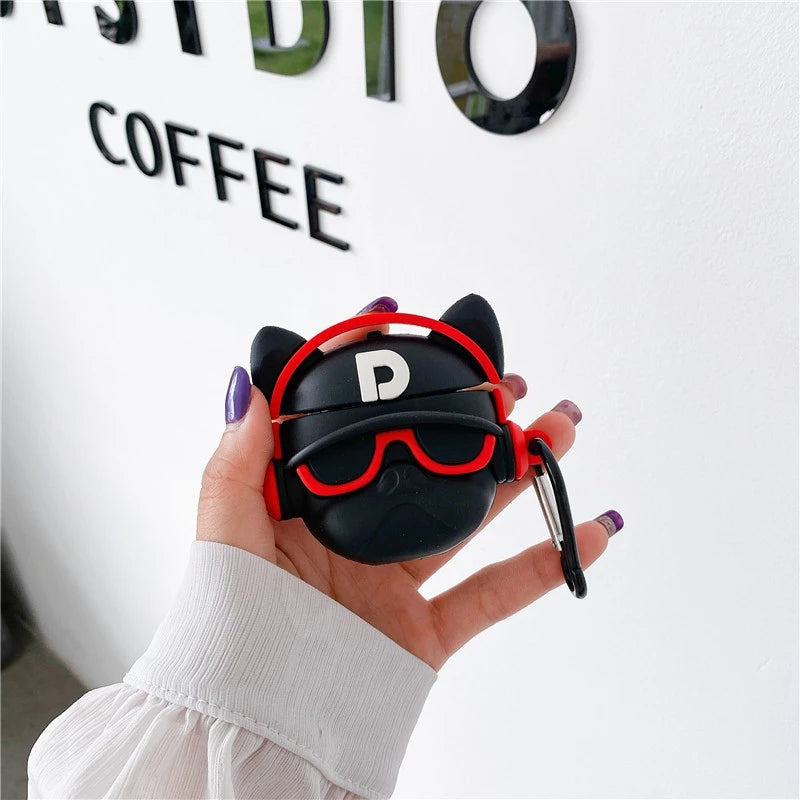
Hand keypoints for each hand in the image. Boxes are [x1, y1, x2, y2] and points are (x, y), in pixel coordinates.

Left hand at [197, 298, 621, 670]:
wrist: (257, 729)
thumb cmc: (229, 632)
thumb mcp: (224, 534)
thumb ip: (237, 461)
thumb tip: (251, 385)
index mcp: (310, 506)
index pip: (358, 428)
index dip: (389, 381)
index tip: (423, 336)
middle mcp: (357, 536)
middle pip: (429, 465)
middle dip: (473, 422)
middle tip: (511, 386)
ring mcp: (395, 584)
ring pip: (471, 518)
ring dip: (521, 475)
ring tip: (559, 432)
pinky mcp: (426, 633)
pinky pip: (496, 595)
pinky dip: (546, 565)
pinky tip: (590, 531)